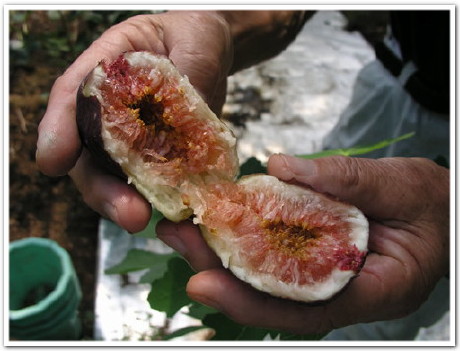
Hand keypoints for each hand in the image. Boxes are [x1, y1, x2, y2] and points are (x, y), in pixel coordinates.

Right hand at [36, 11, 233, 231]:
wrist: (211, 51)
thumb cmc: (195, 35)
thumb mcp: (197, 42)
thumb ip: (191, 74)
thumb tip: (193, 114)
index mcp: (106, 70)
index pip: (72, 97)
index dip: (59, 130)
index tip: (53, 162)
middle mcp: (110, 111)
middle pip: (89, 156)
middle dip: (103, 190)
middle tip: (129, 214)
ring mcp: (131, 138)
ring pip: (115, 179)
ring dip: (128, 205)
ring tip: (151, 223)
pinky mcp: (156, 156)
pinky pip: (150, 185)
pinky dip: (160, 203)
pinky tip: (178, 218)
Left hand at [156, 154, 448, 334]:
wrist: (444, 212)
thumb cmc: (432, 205)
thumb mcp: (400, 185)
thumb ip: (344, 179)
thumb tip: (280, 166)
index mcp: (372, 290)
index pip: (302, 309)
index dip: (249, 302)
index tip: (202, 282)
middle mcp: (343, 293)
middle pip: (272, 295)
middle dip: (220, 272)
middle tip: (177, 238)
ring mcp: (328, 277)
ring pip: (268, 279)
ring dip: (222, 255)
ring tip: (183, 229)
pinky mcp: (318, 257)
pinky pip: (278, 257)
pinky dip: (246, 242)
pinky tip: (219, 221)